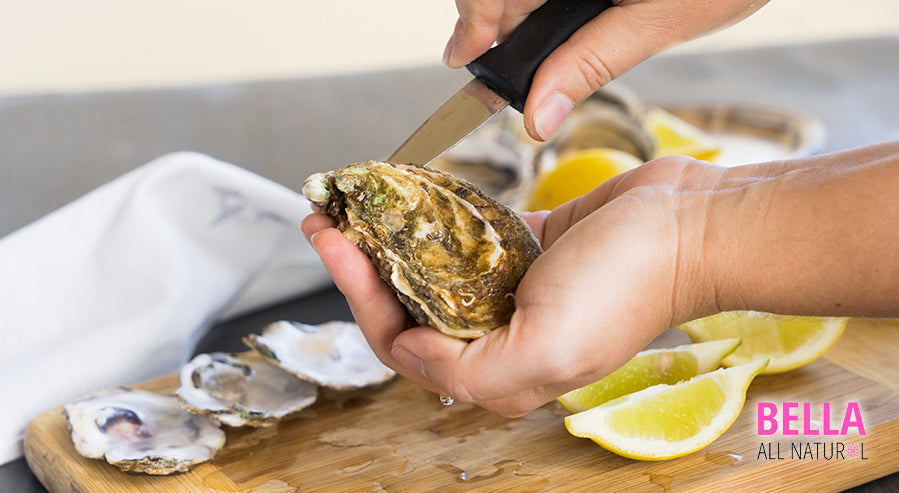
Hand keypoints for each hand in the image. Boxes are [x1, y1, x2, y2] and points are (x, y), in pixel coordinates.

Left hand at [301, 156, 724, 416]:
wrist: (689, 227)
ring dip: (388, 240)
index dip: (361, 298)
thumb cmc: (629, 286)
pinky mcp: (523, 248)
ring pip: (428, 270)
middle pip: (407, 305)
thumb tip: (409, 349)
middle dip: (361, 265)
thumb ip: (467, 371)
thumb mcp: (546, 350)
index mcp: (497, 370)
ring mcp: (509, 289)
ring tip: (354, 206)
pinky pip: (462, 237)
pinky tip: (407, 199)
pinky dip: (431, 220)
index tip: (335, 245)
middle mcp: (498, 334)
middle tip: (326, 220)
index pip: (404, 343)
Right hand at [444, 0, 769, 139]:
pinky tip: (558, 24)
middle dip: (497, 26)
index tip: (466, 59)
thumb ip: (591, 61)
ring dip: (523, 18)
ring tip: (534, 56)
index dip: (470, 20)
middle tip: (500, 68)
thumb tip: (538, 115)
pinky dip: (546, 6)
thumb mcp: (662, 19)